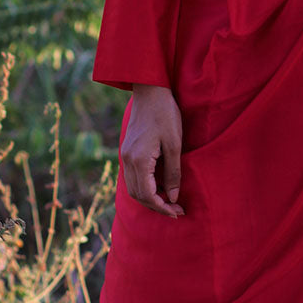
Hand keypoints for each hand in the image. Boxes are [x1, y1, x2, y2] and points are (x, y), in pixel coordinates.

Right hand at [120, 84, 184, 217]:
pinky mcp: (127, 150)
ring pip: (134, 188)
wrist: (150, 91)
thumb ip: (173, 172)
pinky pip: (133, 176)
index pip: (148, 195)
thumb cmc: (165, 114)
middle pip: (138, 195)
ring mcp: (125, 155)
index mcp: (138, 159)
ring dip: (150, 198)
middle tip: (177, 210)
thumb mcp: (174, 144)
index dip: (162, 207)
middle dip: (156, 206)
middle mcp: (128, 160)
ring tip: (169, 200)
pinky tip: (160, 184)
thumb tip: (172, 197)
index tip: (178, 212)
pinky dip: (145, 186)